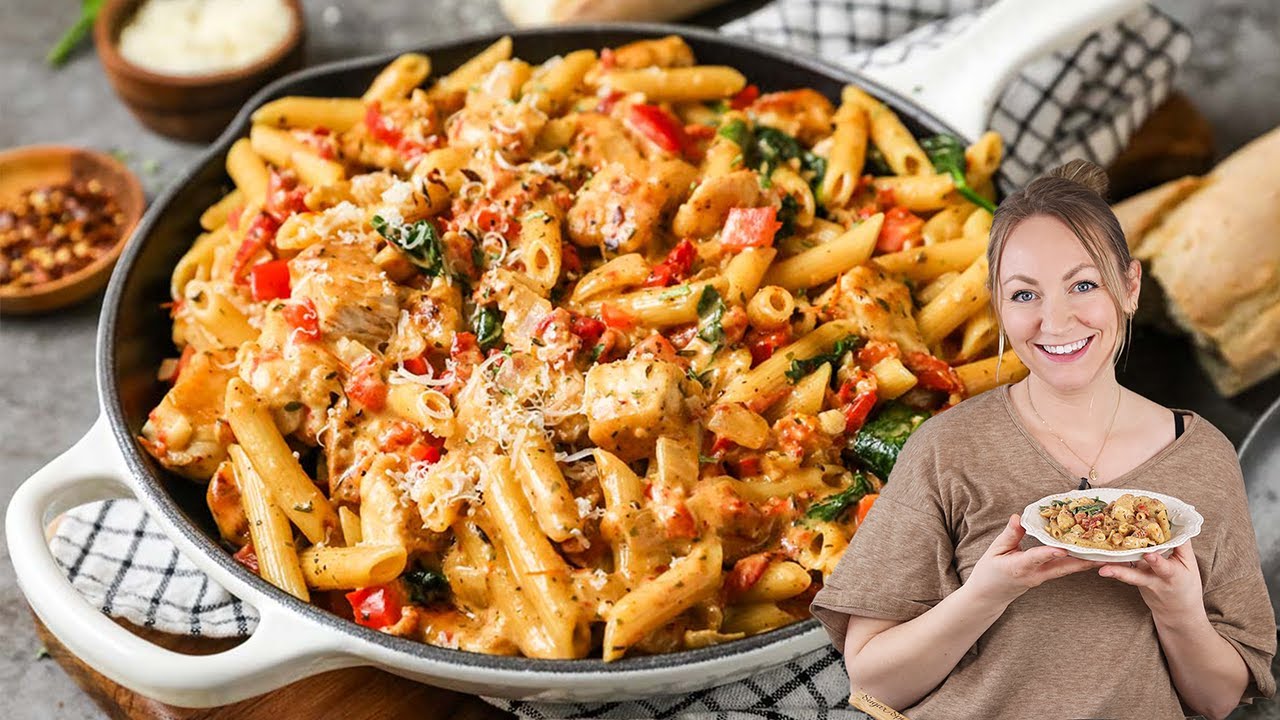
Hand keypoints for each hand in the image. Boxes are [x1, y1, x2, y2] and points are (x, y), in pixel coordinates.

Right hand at [967, 515, 1100, 605]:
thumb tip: (1018, 517)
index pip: (1036, 559)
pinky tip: (1094, 555)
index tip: (1062, 548)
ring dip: (1089, 562)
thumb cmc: (990, 571)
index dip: (1049, 553)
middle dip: (1085, 560)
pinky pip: (1066, 569)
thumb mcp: (994, 550)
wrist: (990, 594)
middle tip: (1105, 554)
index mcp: (1018, 567)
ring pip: (1069, 569)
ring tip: (1109, 554)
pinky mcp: (1048, 576)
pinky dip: (1081, 562)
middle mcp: (1035, 575)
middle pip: (1063, 568)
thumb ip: (1010, 534)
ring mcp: (1043, 578)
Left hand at [1098, 540, 1204, 622]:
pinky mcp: (1133, 582)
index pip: (1165, 569)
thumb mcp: (1190, 565)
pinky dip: (1112, 565)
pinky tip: (1098, 559)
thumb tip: (1176, 521)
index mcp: (1173, 577)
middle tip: (1104, 570)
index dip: (1156, 561)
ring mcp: (1141, 583)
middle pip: (1137, 577)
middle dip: (1122, 573)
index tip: (1149, 554)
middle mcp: (1154, 582)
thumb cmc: (1186, 584)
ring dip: (1112, 571)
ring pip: (1126, 577)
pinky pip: (1123, 572)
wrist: (1177, 611)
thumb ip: (1182, 545)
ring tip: (1099, 568)